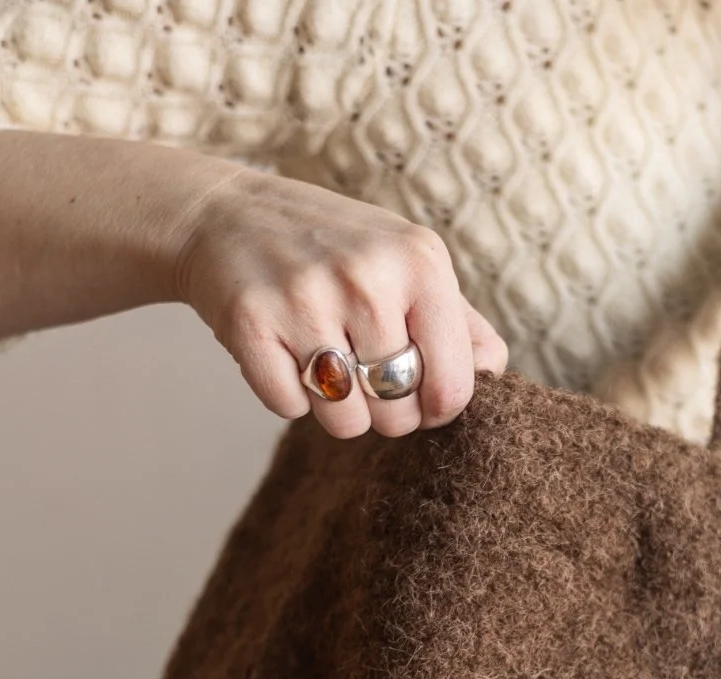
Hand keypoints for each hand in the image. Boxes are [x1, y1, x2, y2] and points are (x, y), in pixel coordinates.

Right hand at [173, 168, 508, 436]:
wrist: (227, 214)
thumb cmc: (336, 251)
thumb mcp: (409, 264)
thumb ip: (461, 324)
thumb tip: (493, 375)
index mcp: (421, 263)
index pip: (452, 389)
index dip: (435, 409)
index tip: (417, 392)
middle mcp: (368, 277)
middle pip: (398, 413)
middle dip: (383, 410)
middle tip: (360, 370)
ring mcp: (306, 298)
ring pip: (346, 422)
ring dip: (335, 409)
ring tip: (324, 360)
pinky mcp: (252, 322)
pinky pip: (288, 408)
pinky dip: (287, 394)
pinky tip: (283, 351)